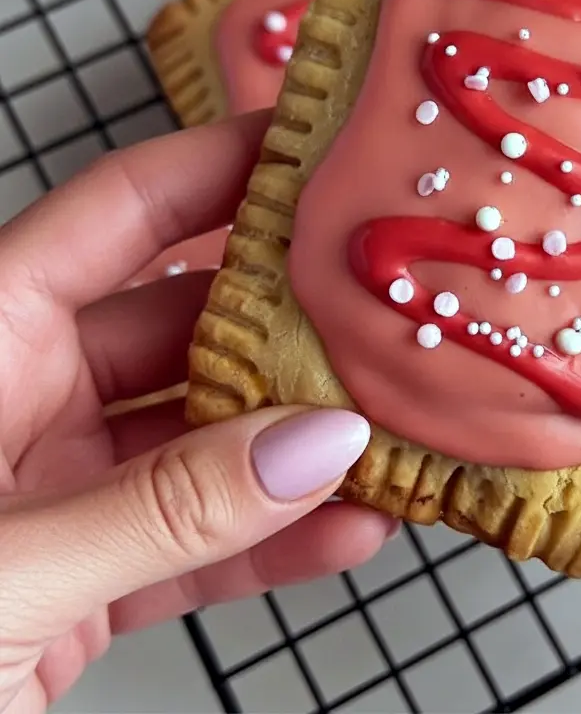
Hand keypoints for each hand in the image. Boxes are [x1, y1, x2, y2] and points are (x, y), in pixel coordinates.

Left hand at [0, 112, 393, 712]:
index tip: (317, 146)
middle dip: (293, 326)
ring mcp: (59, 495)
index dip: (217, 168)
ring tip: (393, 432)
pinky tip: (349, 531)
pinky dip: (273, 542)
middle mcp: (21, 405)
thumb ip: (161, 509)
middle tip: (386, 311)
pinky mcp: (85, 582)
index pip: (114, 217)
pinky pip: (198, 542)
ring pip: (209, 442)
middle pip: (187, 329)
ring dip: (302, 448)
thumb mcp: (0, 574)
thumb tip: (314, 447)